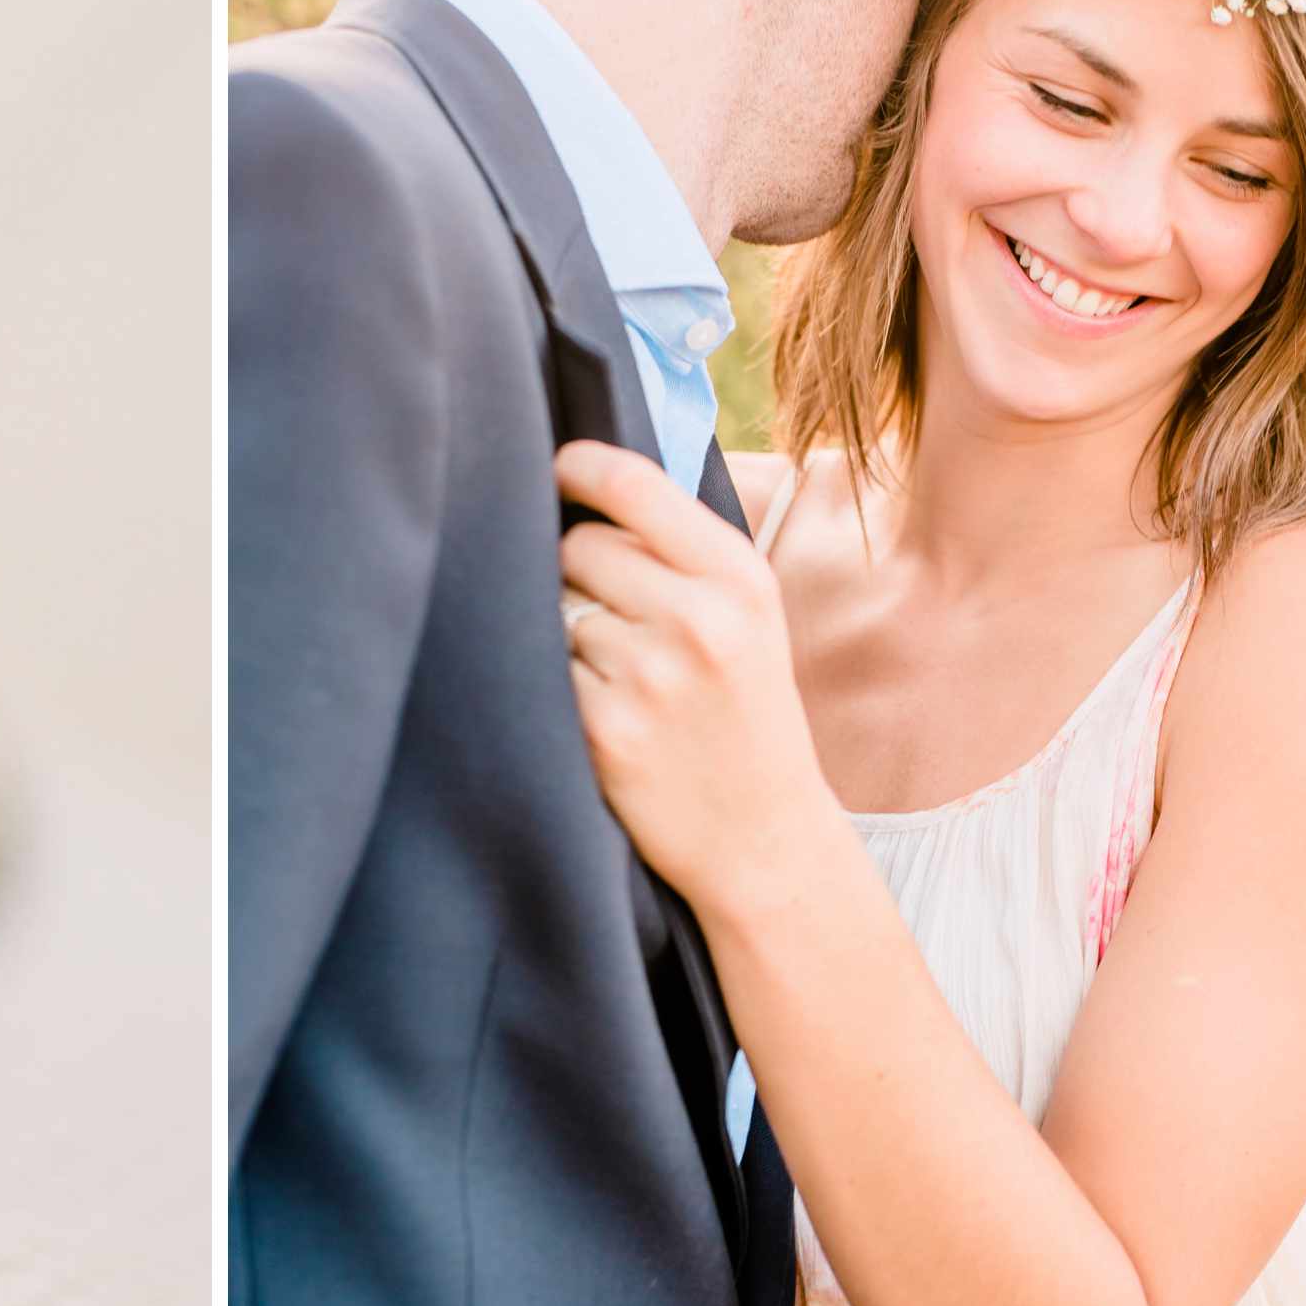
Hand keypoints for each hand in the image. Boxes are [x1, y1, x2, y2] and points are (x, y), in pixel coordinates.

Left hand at [554, 440, 830, 902]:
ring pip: (554, 609)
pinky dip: (556, 685)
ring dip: (565, 634)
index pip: (631, 483)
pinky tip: (603, 713)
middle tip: (611, 616)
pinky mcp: (605, 730)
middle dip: (577, 572)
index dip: (575, 467)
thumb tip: (589, 478)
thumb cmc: (745, 714)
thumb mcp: (749, 617)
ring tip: (620, 678)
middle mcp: (698, 618)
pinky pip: (543, 670)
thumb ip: (683, 550)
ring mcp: (649, 676)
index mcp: (739, 577)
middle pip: (578, 545)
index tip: (555, 470)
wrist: (762, 838)